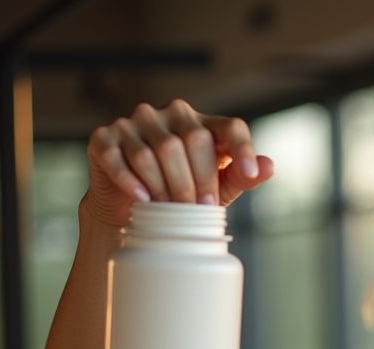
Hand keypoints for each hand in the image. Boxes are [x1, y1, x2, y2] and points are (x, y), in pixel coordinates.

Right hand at [84, 98, 274, 227]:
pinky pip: (120, 156)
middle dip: (198, 180)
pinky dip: (132, 180)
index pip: (230, 126)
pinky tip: (143, 198)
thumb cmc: (183, 195)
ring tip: (170, 209)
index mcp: (203, 124)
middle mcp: (170, 114)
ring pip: (156, 150)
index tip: (249, 174)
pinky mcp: (105, 137)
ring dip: (166, 185)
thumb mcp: (218, 189)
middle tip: (198, 209)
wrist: (134, 210)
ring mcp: (135, 122)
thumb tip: (268, 166)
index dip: (242, 148)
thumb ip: (241, 176)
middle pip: (192, 140)